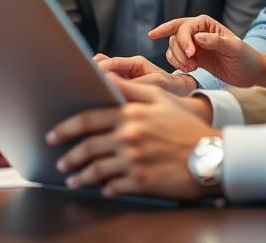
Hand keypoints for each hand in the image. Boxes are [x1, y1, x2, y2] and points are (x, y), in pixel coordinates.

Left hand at [46, 74, 219, 200]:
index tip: (54, 134)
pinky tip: (102, 189)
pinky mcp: (142, 182)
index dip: (66, 128)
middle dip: (69, 156)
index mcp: (130, 114)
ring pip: (96, 170)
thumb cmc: (186, 126)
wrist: (212, 155)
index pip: (88, 119)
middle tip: (60, 162)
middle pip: (88, 147)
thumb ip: (130, 88)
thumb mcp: (160, 99)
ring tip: (73, 180)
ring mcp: (134, 160)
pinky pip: (114, 187)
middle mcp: (129, 136)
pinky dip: (105, 189)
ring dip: (81, 176)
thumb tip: (103, 76)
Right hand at [94, 54, 197, 95]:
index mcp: (136, 63)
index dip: (99, 70)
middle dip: (91, 73)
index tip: (89, 80)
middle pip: (102, 64)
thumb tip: (117, 86)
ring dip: (95, 82)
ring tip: (86, 94)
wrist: (183, 95)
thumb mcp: (157, 85)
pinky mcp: (124, 88)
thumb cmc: (172, 88)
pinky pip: (108, 86)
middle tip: (82, 85)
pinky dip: (101, 91)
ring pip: (102, 74)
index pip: (111, 63)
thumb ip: (136, 83)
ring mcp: (124, 77)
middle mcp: (127, 68)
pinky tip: (96, 103)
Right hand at [149, 15, 265, 87]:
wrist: (250, 73)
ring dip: (177, 58)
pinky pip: (175, 57)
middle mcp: (197, 31)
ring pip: (173, 46)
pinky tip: (189, 69)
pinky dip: (176, 63)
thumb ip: (216, 41)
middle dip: (177, 49)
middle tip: (189, 64)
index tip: (191, 54)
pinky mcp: (193, 58)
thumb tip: (197, 37)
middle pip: (175, 34)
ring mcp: (194, 45)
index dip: (184, 39)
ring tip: (191, 68)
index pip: (186, 27)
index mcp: (206, 24)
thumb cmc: (245, 57)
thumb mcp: (234, 48)